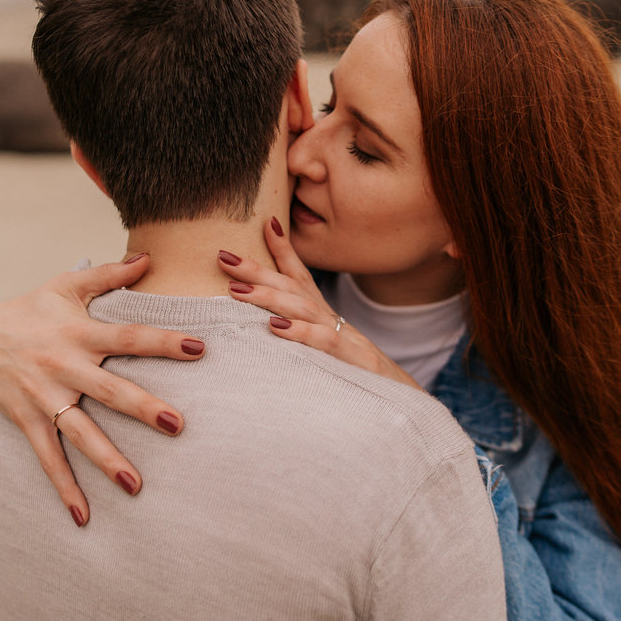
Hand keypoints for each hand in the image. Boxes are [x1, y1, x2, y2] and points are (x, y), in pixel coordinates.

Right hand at [0, 254, 205, 525]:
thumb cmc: (30, 309)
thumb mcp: (66, 285)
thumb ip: (108, 274)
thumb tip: (148, 257)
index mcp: (79, 332)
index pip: (128, 336)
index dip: (163, 341)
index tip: (199, 347)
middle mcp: (64, 366)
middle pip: (109, 390)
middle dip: (143, 408)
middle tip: (179, 424)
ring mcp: (44, 398)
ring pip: (79, 433)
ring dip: (107, 460)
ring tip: (136, 486)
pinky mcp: (27, 421)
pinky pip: (47, 459)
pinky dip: (64, 489)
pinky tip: (83, 517)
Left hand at [217, 217, 421, 390]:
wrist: (396, 398)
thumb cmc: (350, 374)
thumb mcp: (321, 347)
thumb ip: (296, 331)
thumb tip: (261, 324)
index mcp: (320, 313)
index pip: (299, 274)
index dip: (282, 247)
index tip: (265, 222)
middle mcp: (329, 318)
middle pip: (291, 286)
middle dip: (256, 269)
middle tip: (223, 256)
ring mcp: (340, 336)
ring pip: (301, 308)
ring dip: (267, 297)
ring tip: (236, 290)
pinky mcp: (349, 359)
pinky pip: (322, 341)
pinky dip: (299, 333)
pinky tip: (275, 328)